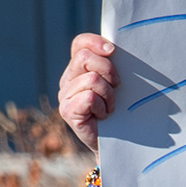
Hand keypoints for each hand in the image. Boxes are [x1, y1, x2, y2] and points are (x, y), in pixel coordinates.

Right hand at [58, 31, 115, 153]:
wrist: (117, 144)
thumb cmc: (120, 112)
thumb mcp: (117, 84)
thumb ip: (113, 65)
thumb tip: (119, 48)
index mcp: (78, 69)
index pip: (80, 44)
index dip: (96, 42)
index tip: (113, 51)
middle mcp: (67, 80)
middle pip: (84, 58)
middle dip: (108, 70)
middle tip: (118, 87)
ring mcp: (64, 96)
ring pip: (91, 79)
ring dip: (109, 94)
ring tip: (111, 107)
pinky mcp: (67, 111)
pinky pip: (89, 97)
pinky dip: (103, 106)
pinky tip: (104, 116)